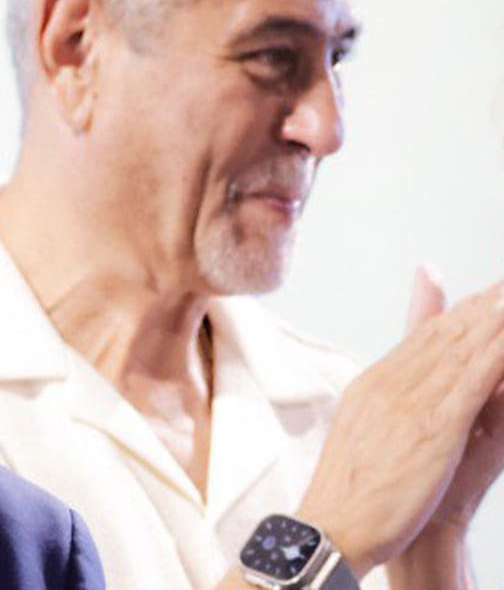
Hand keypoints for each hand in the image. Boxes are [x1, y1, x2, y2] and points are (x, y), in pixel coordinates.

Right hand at [295, 272, 503, 577]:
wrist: (333, 526)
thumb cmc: (349, 496)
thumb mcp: (363, 440)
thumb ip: (383, 406)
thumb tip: (394, 394)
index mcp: (372, 385)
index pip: (422, 338)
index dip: (459, 312)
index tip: (487, 295)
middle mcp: (388, 384)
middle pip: (444, 333)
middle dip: (483, 306)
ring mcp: (409, 403)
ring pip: (461, 349)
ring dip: (494, 320)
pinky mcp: (432, 427)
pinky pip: (472, 381)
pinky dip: (496, 355)